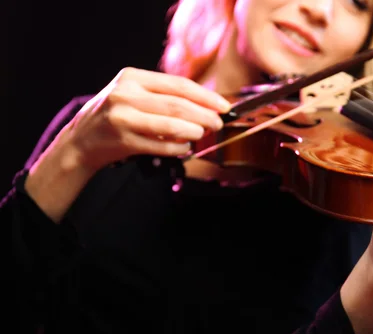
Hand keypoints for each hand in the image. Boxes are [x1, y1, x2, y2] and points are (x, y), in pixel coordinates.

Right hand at [59, 67, 230, 171]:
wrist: (80, 140)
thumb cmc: (114, 116)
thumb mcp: (133, 94)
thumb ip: (163, 96)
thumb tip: (205, 105)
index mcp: (132, 77)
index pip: (178, 84)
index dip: (205, 96)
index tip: (224, 106)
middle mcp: (126, 94)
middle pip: (177, 104)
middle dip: (204, 115)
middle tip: (218, 123)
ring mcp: (123, 117)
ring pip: (170, 123)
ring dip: (193, 130)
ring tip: (203, 134)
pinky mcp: (122, 140)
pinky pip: (160, 145)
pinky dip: (177, 147)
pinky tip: (185, 148)